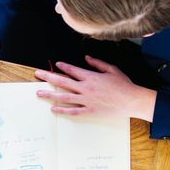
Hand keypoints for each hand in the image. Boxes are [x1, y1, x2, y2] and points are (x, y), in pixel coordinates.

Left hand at [34, 56, 156, 119]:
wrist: (131, 101)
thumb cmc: (123, 85)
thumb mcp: (112, 69)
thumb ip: (98, 63)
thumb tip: (87, 58)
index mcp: (91, 77)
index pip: (72, 70)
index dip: (63, 67)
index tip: (56, 64)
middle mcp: (85, 88)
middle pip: (63, 82)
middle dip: (48, 77)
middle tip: (37, 74)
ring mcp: (86, 100)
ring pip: (64, 97)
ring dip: (50, 94)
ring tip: (39, 93)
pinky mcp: (89, 111)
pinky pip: (72, 111)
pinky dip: (62, 110)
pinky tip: (53, 108)